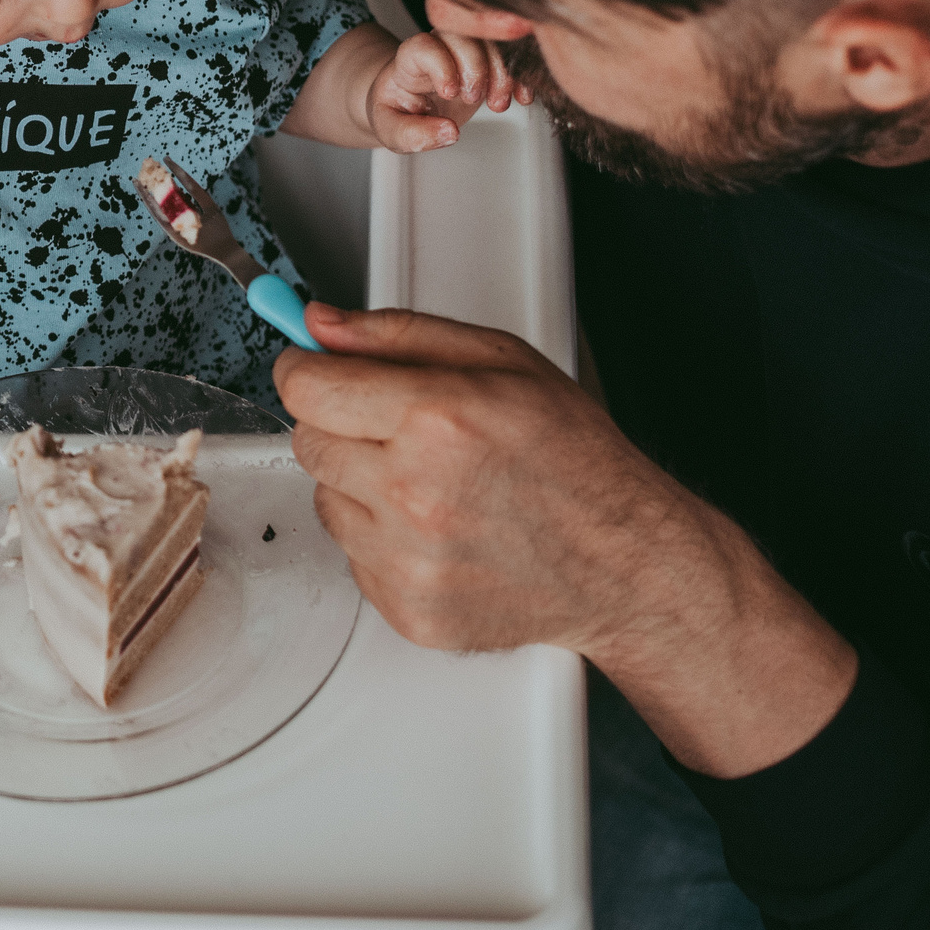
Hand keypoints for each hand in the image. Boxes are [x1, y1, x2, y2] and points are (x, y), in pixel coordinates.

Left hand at [277, 304, 854, 775]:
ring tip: (433, 484)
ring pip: (325, 498)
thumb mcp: (503, 362)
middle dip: (341, 426)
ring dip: (361, 485)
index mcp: (437, 419)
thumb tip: (319, 323)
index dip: (307, 371)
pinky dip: (382, 539)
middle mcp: (414, 492)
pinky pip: (352, 554)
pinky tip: (440, 530)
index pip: (304, 386)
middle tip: (403, 431)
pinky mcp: (404, 607)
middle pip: (306, 441)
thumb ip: (396, 333)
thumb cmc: (576, 461)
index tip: (320, 372)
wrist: (626, 565)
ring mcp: (407, 558)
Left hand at [364, 29, 520, 153]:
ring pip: (491, 40)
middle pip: (463, 36)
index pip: (425, 46)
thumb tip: (448, 133)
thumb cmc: (397, 111)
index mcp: (408, 59)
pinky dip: (520, 74)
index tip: (449, 93)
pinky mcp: (487, 58)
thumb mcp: (392, 129)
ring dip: (503, 72)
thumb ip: (413, 134)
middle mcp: (439, 46)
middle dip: (476, 68)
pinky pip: (511, 53)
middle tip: (474, 99)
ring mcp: (465, 49)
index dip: (441, 65)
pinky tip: (522, 97)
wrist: (408, 102)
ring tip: (498, 105)